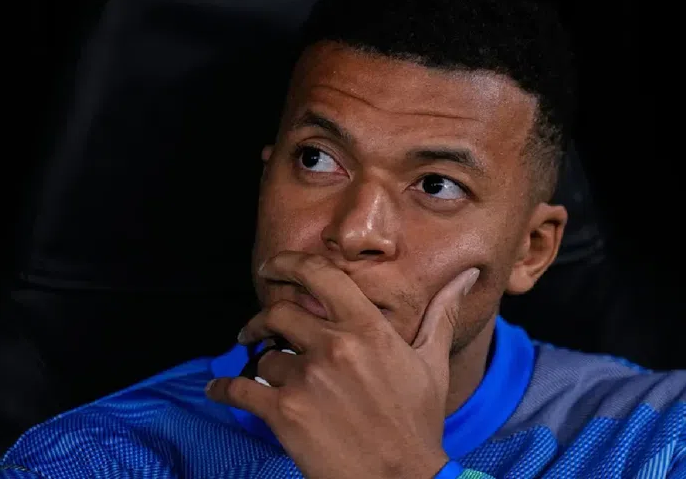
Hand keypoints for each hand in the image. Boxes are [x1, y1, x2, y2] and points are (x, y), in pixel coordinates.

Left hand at [205, 252, 478, 478]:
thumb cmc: (418, 422)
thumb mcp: (431, 363)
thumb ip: (441, 312)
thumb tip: (467, 275)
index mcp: (368, 329)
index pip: (321, 277)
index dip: (289, 263)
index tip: (272, 266)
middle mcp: (335, 347)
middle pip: (279, 313)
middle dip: (262, 319)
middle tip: (255, 327)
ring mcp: (307, 380)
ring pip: (265, 357)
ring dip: (263, 366)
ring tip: (269, 379)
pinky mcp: (284, 414)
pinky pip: (239, 390)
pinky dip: (223, 388)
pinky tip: (218, 389)